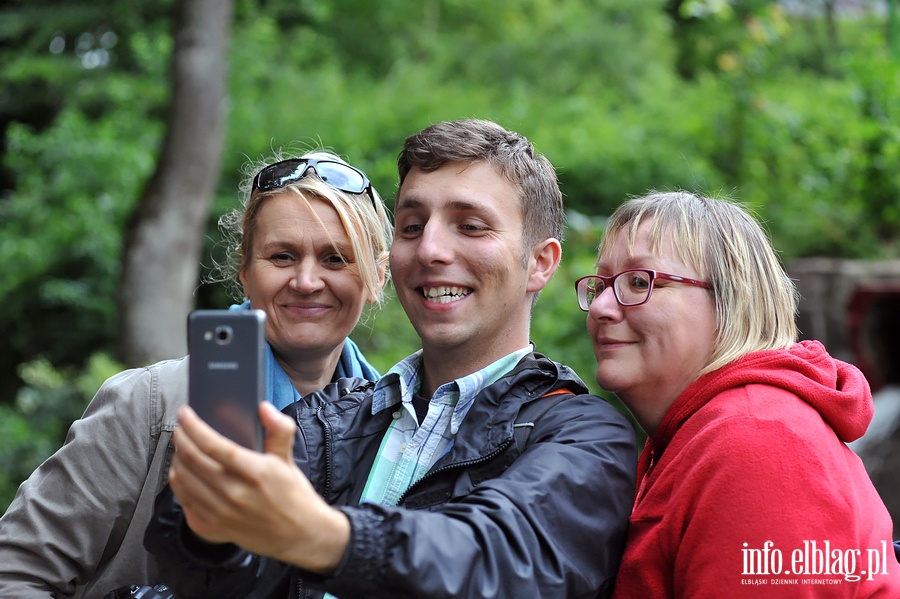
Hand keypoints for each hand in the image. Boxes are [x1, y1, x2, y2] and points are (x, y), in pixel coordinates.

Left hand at [169, 402, 349, 572]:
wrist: (298, 535)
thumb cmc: (292, 495)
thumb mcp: (288, 459)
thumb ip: (279, 430)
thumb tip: (264, 408)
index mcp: (255, 473)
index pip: (214, 446)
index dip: (194, 427)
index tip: (185, 413)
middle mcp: (235, 494)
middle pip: (193, 461)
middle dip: (181, 439)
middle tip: (180, 427)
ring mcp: (221, 514)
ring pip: (184, 480)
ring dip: (177, 459)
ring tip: (181, 447)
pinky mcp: (213, 529)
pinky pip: (185, 502)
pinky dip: (179, 484)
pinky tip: (183, 473)